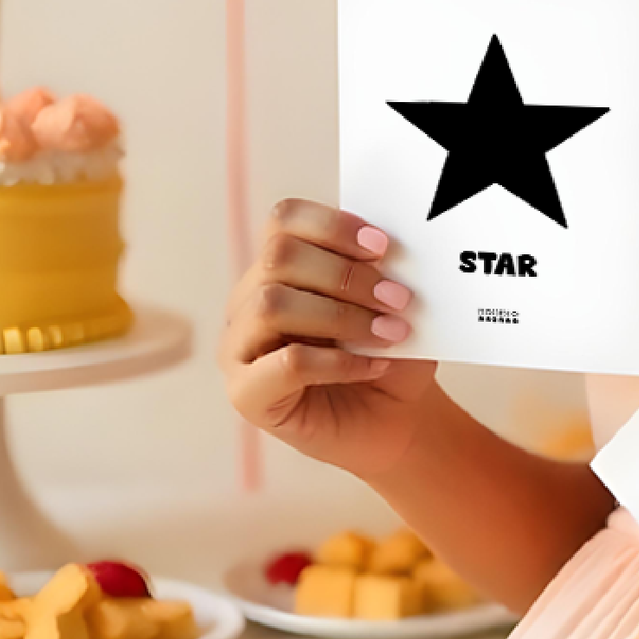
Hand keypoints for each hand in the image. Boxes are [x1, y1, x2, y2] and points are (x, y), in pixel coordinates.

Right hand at [218, 199, 438, 479]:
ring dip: (341, 316)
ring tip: (389, 333)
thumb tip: (391, 253)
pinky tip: (373, 367)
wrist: (396, 419)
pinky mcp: (246, 395)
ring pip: (271, 305)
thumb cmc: (390, 353)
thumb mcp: (393, 305)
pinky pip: (286, 364)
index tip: (383, 246)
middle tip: (398, 298)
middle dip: (346, 274)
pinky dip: (338, 363)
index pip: (283, 220)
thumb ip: (383, 273)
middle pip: (278, 257)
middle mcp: (248, 301)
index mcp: (278, 268)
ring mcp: (240, 349)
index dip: (332, 225)